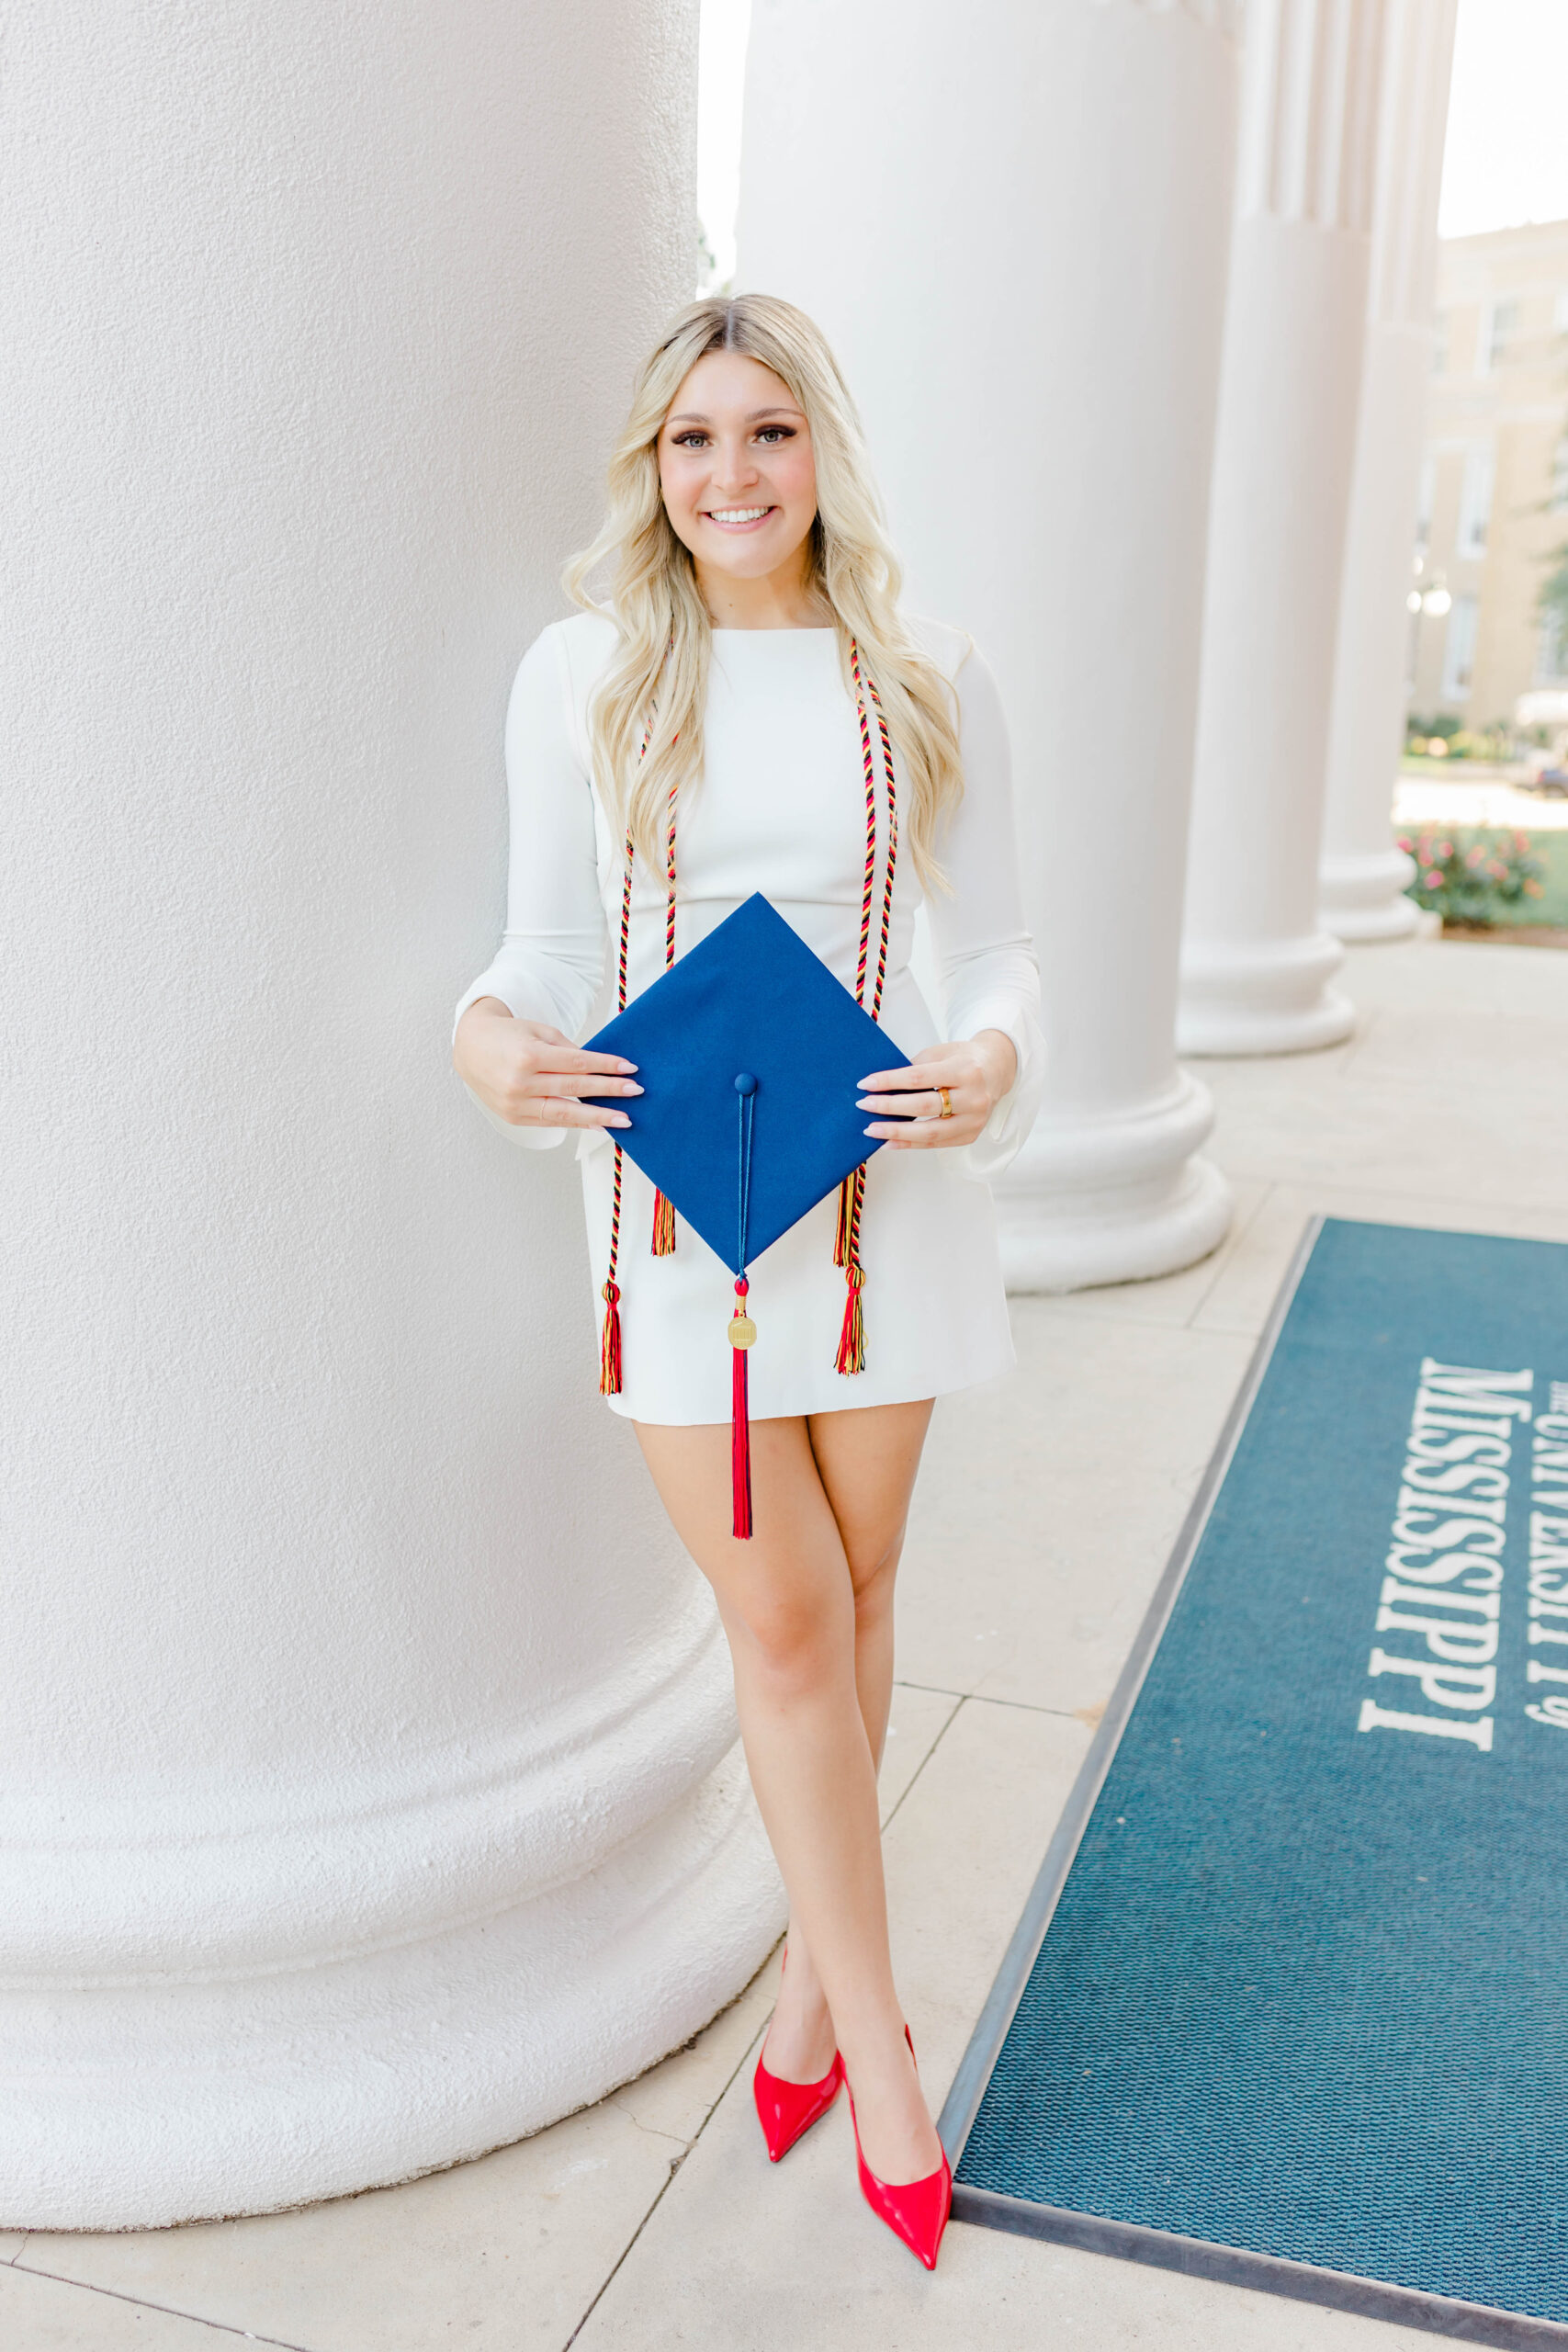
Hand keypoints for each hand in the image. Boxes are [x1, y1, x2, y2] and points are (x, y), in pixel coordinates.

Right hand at [452, 998, 639, 1130]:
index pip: (577, 1064)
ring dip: (598, 1117)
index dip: (605, 1066)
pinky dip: (576, 1124)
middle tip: (635, 1092)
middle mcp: (521, 1083)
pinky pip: (551, 1122)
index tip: (630, 1068)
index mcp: (528, 1056)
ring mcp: (515, 1104)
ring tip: (624, 1120)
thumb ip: (568, 1050)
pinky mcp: (514, 1118)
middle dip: (608, 1091)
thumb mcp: (538, 1032)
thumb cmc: (509, 1036)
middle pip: (574, 1089)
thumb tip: (600, 1068)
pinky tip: (597, 1124)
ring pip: (564, 1113)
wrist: (470, 1049)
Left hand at [857, 1029, 1016, 1150]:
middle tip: (865, 1106)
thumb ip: (915, 1068)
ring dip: (897, 1133)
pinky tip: (888, 1143)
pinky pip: (935, 1144)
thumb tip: (880, 1086)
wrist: (997, 1071)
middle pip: (924, 1106)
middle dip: (889, 1107)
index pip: (920, 1077)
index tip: (865, 1084)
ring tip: (872, 1131)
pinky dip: (909, 1144)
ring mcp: (974, 1120)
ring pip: (930, 1132)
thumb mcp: (941, 1053)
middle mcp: (974, 1097)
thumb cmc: (964, 1059)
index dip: (890, 1081)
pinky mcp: (970, 1135)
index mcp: (966, 1070)